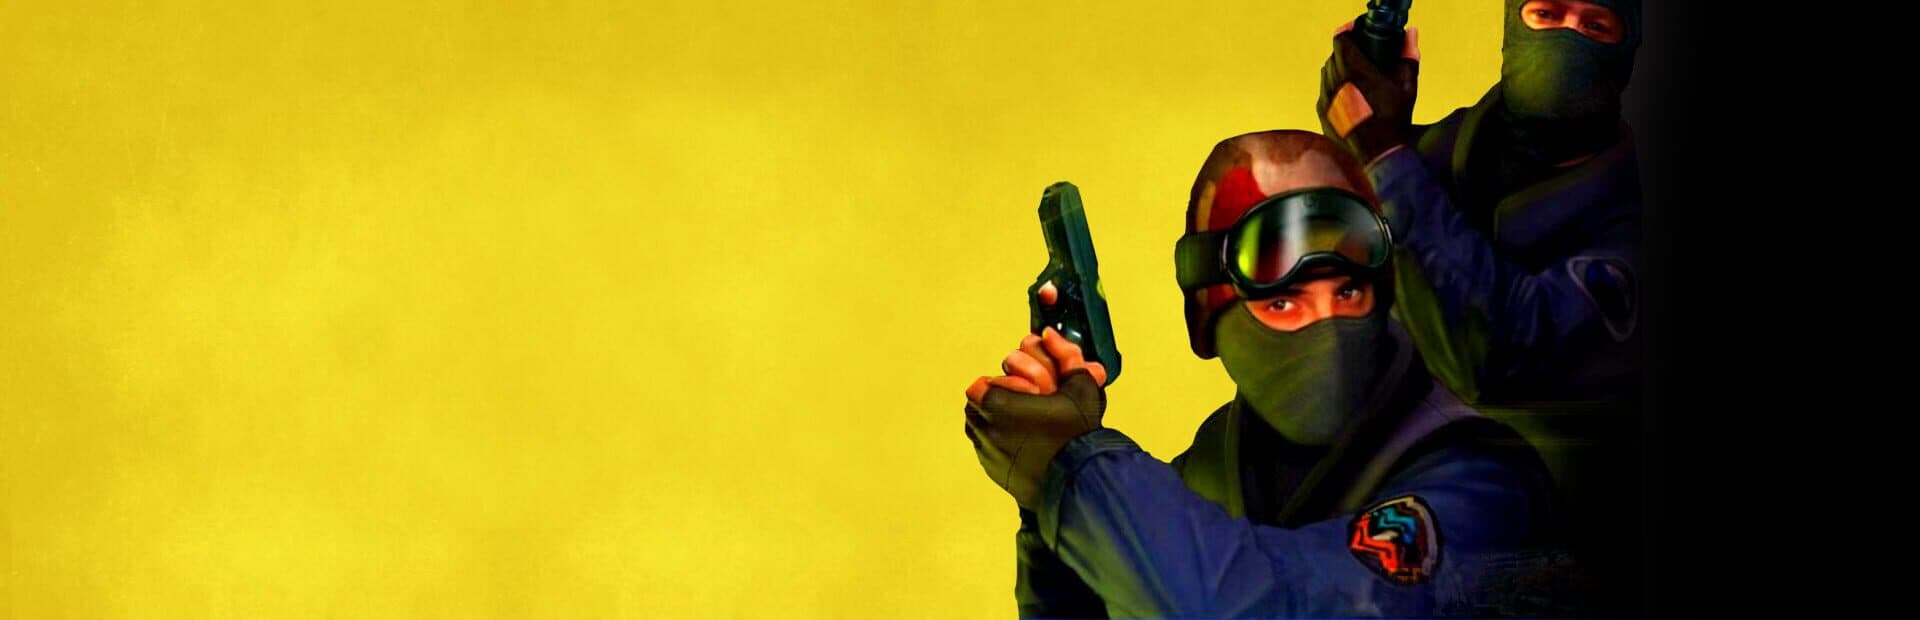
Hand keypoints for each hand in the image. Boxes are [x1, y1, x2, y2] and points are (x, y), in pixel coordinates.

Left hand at [964, 326, 1109, 509]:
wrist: (1080, 483)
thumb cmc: (1078, 433)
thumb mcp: (1080, 388)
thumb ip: (1065, 355)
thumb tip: (1049, 334)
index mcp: (998, 403)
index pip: (982, 383)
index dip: (1005, 383)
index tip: (1028, 391)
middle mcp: (984, 428)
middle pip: (978, 402)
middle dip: (999, 398)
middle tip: (1027, 404)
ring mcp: (986, 452)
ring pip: (978, 425)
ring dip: (996, 418)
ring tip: (1025, 422)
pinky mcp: (993, 470)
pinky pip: (986, 448)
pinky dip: (999, 441)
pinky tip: (1027, 442)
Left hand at [1317, 25, 1420, 163]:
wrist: (1380, 153)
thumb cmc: (1395, 120)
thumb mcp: (1407, 86)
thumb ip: (1408, 56)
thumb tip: (1410, 36)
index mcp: (1354, 72)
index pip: (1341, 41)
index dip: (1348, 34)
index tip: (1355, 34)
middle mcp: (1335, 84)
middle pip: (1333, 56)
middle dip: (1346, 53)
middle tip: (1361, 56)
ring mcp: (1326, 100)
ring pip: (1326, 74)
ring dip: (1338, 70)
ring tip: (1355, 76)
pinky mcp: (1322, 113)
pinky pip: (1324, 92)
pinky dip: (1334, 89)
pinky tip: (1349, 96)